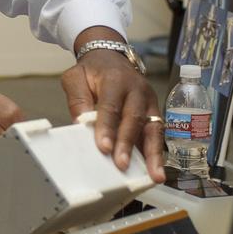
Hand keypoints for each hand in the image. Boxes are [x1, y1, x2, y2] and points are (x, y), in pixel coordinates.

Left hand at [61, 49, 165, 183]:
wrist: (110, 57)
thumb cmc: (92, 71)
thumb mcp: (75, 78)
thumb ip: (78, 100)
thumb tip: (81, 125)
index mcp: (116, 79)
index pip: (111, 106)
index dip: (107, 128)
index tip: (103, 147)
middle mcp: (137, 90)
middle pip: (134, 119)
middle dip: (128, 144)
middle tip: (121, 164)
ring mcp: (150, 101)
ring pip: (153, 128)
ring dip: (153, 154)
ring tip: (154, 175)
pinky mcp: (155, 112)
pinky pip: (157, 133)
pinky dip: (156, 152)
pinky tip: (155, 170)